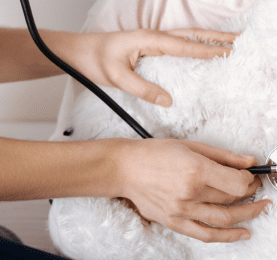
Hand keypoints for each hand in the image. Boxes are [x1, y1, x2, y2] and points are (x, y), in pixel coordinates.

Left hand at [70, 28, 236, 106]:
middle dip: (216, 36)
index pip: (183, 46)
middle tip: (239, 39)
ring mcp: (152, 38)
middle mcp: (153, 35)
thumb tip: (168, 100)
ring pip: (186, 36)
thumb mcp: (116, 77)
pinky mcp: (150, 44)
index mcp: (148, 39)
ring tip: (230, 41)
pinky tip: (203, 50)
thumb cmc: (95, 60)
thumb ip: (142, 88)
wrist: (79, 51)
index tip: (228, 52)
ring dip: (209, 38)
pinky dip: (195, 44)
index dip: (206, 50)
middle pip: (191, 35)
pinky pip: (178, 43)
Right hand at [114, 138, 270, 241]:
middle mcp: (190, 192)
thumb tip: (247, 161)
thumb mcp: (189, 145)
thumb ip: (221, 155)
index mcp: (194, 169)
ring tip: (257, 208)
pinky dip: (228, 236)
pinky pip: (207, 235)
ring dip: (246, 215)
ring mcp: (182, 210)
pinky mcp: (175, 223)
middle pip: (232, 200)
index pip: (236, 183)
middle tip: (255, 188)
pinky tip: (243, 232)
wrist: (125, 168)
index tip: (249, 175)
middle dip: (249, 193)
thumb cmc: (153, 153)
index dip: (249, 180)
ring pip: (224, 219)